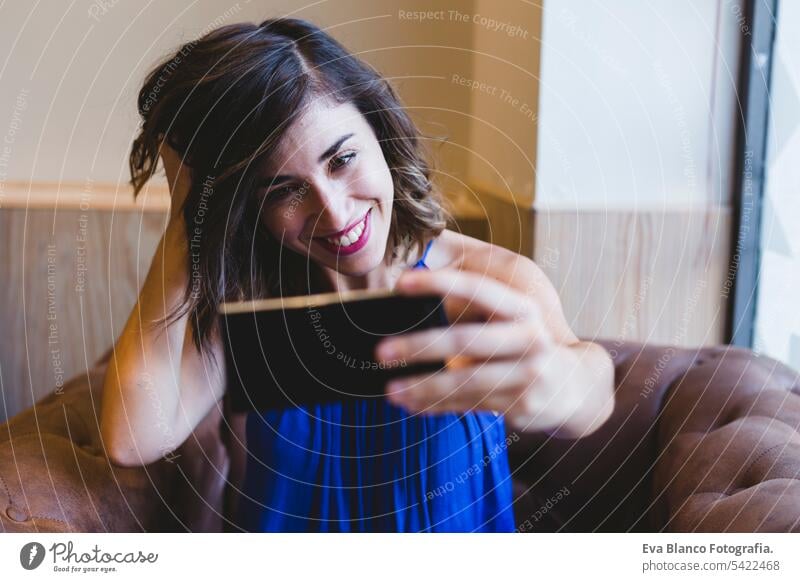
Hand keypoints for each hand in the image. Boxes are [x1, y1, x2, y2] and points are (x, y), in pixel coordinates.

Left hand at [374, 268, 590, 432]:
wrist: (578, 388)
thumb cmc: (530, 346)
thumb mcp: (515, 320)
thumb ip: (477, 313)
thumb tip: (414, 303)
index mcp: (523, 308)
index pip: (478, 288)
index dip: (439, 283)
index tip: (400, 283)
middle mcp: (529, 339)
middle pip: (466, 341)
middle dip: (419, 346)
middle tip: (381, 351)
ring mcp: (527, 375)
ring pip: (465, 382)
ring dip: (422, 387)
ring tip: (389, 390)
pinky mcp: (521, 406)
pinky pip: (469, 405)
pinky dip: (436, 406)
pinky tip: (411, 405)